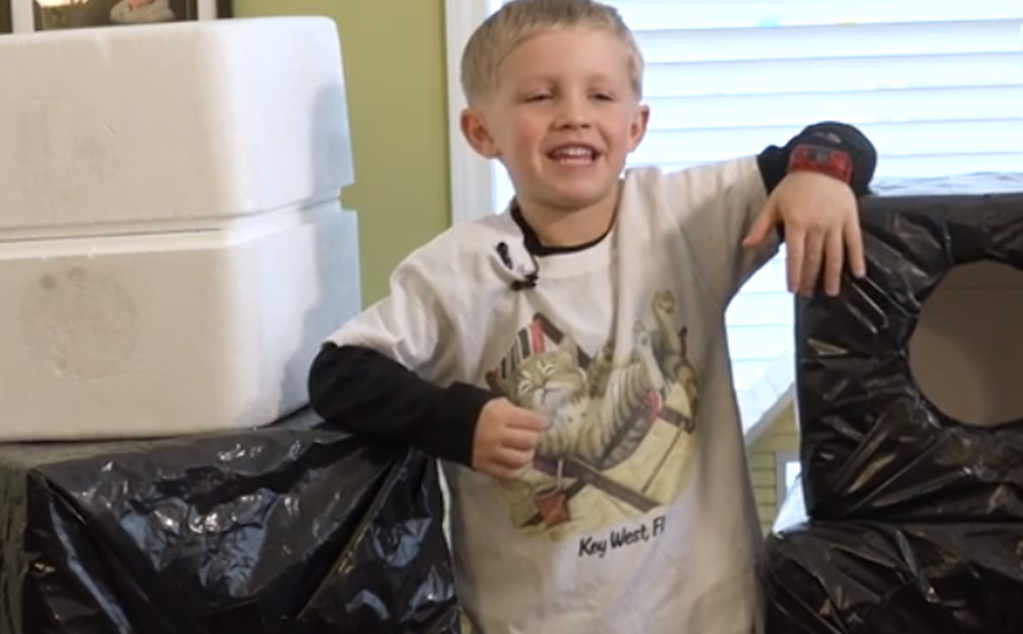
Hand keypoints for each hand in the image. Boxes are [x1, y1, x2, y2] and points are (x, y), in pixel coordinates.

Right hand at [472, 397, 544, 478]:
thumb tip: (533, 419)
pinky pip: (508, 473)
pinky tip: (521, 462)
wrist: (443, 422)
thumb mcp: (493, 401)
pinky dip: (519, 469)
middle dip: (535, 436)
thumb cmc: (470, 407)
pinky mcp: (483, 466)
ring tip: (527, 448)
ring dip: (529, 454)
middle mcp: (496, 435)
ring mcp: (490, 453)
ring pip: (521, 459)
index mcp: (499, 414)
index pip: (532, 421)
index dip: (543, 421)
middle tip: (534, 433)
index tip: (546, 421)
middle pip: (530, 440)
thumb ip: (513, 410)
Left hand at [743, 171, 865, 295]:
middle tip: (808, 293)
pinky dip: (857, 259)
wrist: (822, 164)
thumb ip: (761, 226)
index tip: (793, 290)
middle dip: (810, 278)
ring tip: (831, 291)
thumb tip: (746, 245)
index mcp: (796, 222)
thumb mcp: (773, 203)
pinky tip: (858, 274)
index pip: (794, 255)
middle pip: (814, 258)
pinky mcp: (850, 218)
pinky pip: (855, 242)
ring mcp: (835, 223)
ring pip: (834, 255)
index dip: (794, 275)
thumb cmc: (795, 185)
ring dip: (832, 275)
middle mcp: (817, 225)